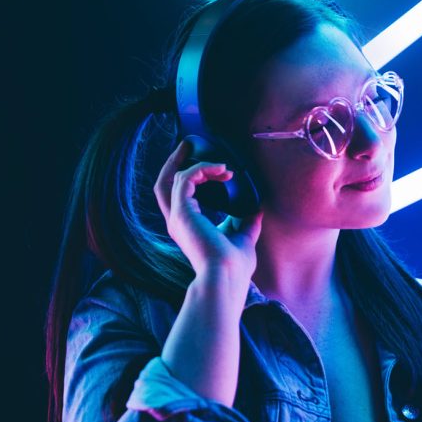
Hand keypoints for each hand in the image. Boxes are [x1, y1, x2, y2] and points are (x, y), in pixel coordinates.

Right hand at [154, 140, 263, 280]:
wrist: (227, 277)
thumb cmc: (234, 267)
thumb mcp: (243, 239)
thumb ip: (247, 223)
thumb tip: (257, 209)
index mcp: (187, 227)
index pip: (179, 195)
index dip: (193, 176)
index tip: (218, 169)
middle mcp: (177, 221)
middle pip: (164, 184)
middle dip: (176, 162)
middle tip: (191, 145)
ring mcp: (177, 217)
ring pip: (170, 178)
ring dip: (191, 162)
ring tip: (213, 156)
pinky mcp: (183, 212)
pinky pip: (185, 179)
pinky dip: (201, 169)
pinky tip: (222, 170)